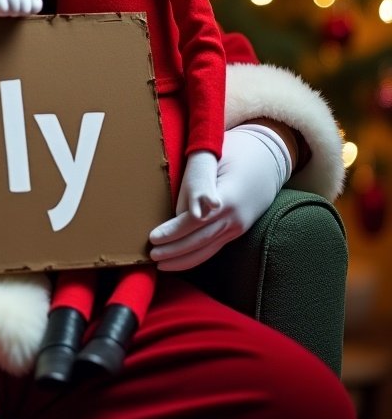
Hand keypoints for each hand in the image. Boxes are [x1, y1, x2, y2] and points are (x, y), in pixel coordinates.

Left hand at [149, 124, 291, 270]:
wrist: (268, 160)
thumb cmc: (235, 154)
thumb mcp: (214, 162)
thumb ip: (196, 186)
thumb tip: (177, 212)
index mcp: (227, 199)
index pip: (194, 221)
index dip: (173, 231)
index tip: (153, 237)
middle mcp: (234, 219)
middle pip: (199, 241)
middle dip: (173, 251)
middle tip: (151, 256)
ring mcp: (237, 227)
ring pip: (207, 249)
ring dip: (183, 259)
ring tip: (161, 264)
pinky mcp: (237, 230)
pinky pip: (214, 247)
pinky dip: (196, 256)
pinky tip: (180, 260)